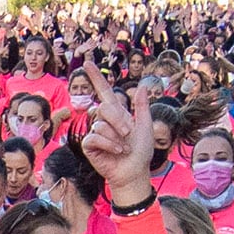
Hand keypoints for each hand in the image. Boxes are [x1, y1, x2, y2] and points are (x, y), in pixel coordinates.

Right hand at [77, 63, 150, 197]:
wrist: (134, 170)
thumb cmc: (141, 150)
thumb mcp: (146, 125)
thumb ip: (142, 106)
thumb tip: (142, 86)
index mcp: (117, 113)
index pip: (104, 92)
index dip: (96, 78)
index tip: (87, 63)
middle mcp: (104, 121)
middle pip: (105, 107)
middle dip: (119, 120)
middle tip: (128, 133)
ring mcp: (95, 133)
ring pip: (101, 124)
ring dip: (116, 136)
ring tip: (124, 147)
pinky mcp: (89, 145)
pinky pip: (95, 137)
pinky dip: (108, 144)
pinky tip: (116, 151)